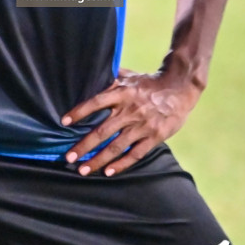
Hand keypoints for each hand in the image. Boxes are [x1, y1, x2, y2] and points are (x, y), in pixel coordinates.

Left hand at [60, 67, 202, 176]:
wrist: (180, 88)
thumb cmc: (150, 82)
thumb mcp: (129, 76)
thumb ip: (110, 78)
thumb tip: (89, 73)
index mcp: (123, 93)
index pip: (96, 102)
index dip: (80, 112)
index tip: (64, 122)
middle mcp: (130, 110)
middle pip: (102, 131)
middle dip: (84, 146)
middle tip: (69, 158)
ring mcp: (143, 125)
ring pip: (117, 146)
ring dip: (99, 159)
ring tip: (83, 170)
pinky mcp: (155, 136)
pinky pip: (135, 154)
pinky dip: (121, 164)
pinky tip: (108, 172)